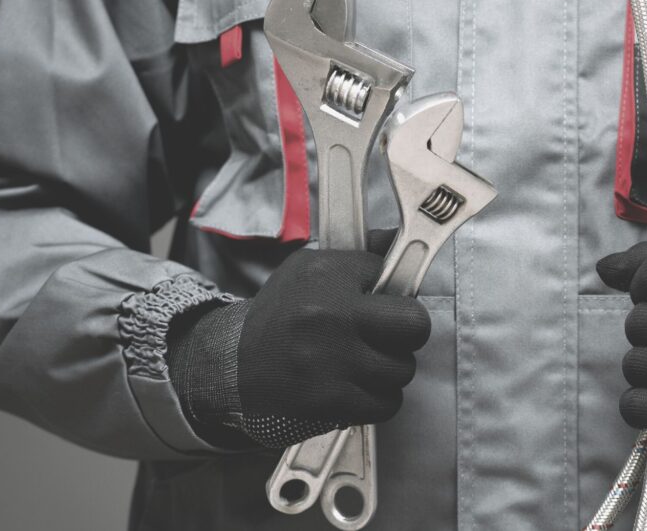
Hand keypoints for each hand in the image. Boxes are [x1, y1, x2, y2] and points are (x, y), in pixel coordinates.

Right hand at [166, 232, 429, 447]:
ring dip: (390, 369)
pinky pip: (387, 404)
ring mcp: (331, 361)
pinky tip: (359, 388)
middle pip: (415, 325)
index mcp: (327, 276)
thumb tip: (400, 243)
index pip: (393, 276)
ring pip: (403, 369)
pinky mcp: (330, 400)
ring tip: (364, 362)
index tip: (382, 302)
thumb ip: (361, 255)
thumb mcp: (311, 267)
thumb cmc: (281, 313)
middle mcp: (331, 316)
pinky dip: (380, 400)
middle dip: (407, 332)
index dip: (393, 292)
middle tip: (388, 335)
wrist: (231, 362)